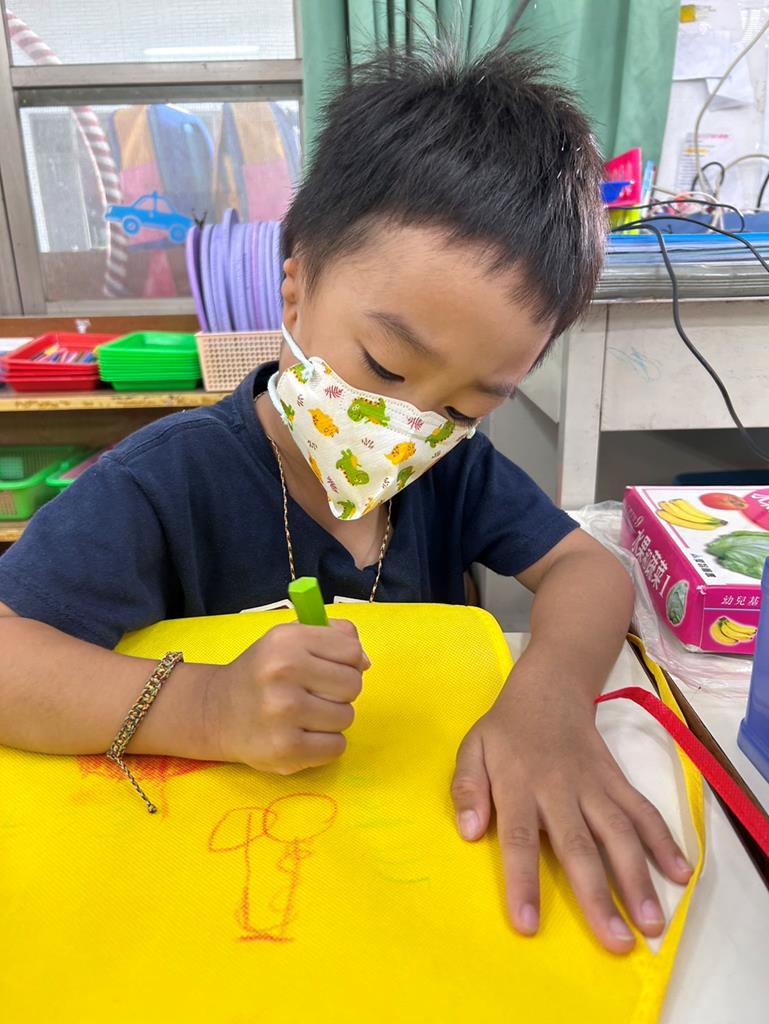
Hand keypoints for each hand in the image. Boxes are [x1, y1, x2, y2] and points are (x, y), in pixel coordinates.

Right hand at [206, 620, 368, 773]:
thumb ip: (333, 637)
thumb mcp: (290, 639)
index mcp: (287, 640)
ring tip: (305, 715)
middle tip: (315, 693)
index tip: (328, 667)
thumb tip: (364, 662)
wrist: (216, 711)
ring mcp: (284, 713)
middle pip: (353, 684)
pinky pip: (336, 747)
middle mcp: (283, 672)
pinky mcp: (285, 749)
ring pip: (346, 717)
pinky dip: (325, 745)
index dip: (347, 661)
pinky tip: (303, 735)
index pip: (351, 650)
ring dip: (332, 719)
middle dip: (340, 691)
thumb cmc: (262, 672)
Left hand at [450, 676, 692, 953]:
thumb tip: (468, 831)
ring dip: (638, 878)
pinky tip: (680, 874)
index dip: (523, 881)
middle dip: (597, 896)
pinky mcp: (617, 780)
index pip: (518, 837)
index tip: (528, 925)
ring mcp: (594, 784)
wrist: (549, 688)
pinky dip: (664, 841)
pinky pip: (643, 811)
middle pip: (579, 846)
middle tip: (616, 943)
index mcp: (518, 784)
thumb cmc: (505, 730)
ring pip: (619, 833)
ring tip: (652, 923)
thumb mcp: (472, 749)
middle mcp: (559, 788)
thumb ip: (467, 788)